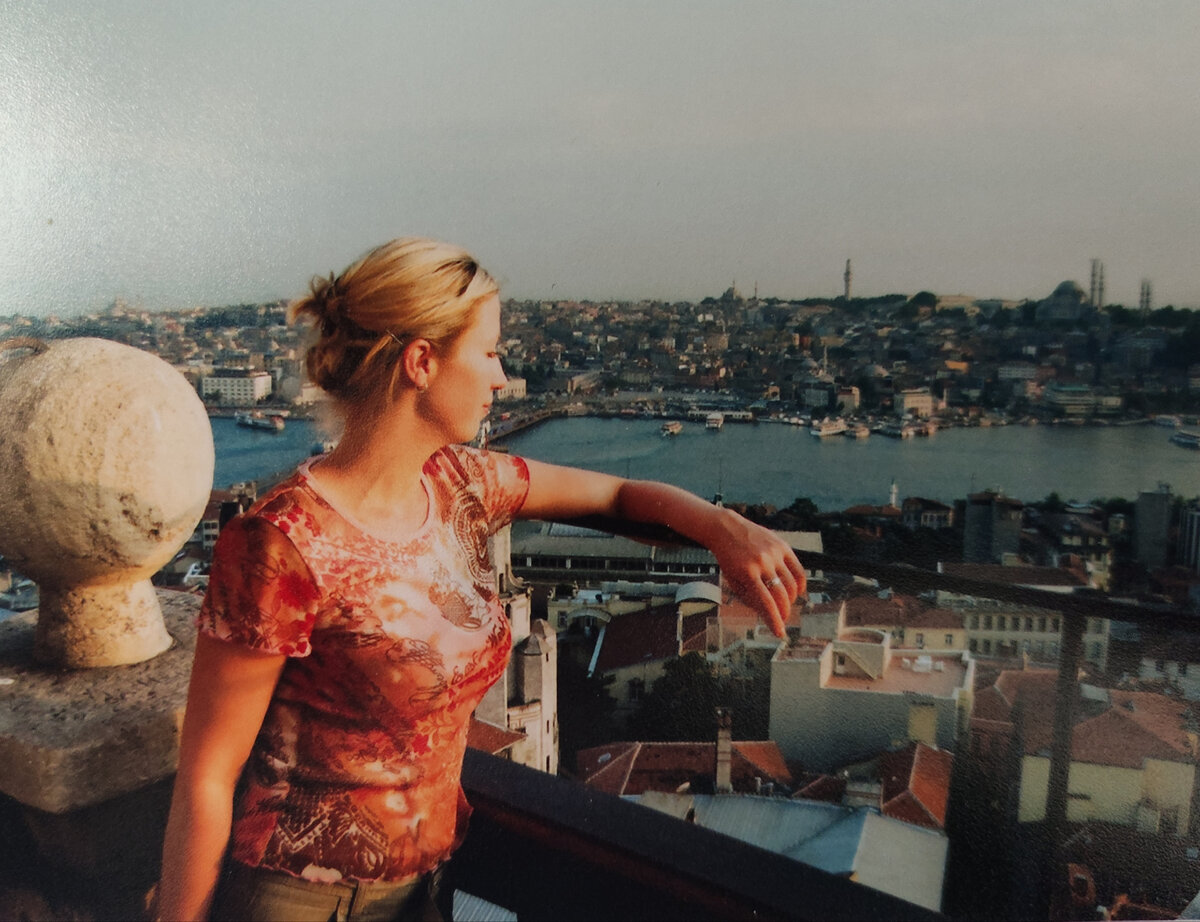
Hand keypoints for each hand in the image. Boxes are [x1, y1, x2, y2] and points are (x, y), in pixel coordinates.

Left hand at [706, 508, 806, 637]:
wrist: (727, 529)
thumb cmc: (729, 559)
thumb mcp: (733, 580)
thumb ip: (750, 598)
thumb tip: (769, 615)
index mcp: (747, 573)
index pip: (766, 603)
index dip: (775, 621)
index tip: (780, 633)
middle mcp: (762, 562)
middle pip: (782, 596)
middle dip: (784, 612)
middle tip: (782, 618)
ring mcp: (774, 553)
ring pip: (792, 585)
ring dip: (791, 600)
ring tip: (784, 603)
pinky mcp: (783, 546)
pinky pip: (798, 570)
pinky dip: (800, 585)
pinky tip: (795, 591)